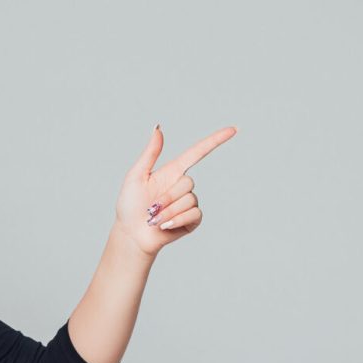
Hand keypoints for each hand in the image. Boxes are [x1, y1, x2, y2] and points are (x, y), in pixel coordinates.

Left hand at [114, 125, 235, 255]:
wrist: (132, 234)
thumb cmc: (129, 205)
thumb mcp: (136, 176)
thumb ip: (150, 153)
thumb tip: (158, 128)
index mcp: (172, 171)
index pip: (197, 153)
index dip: (215, 141)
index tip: (233, 130)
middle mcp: (182, 186)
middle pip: (188, 183)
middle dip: (167, 197)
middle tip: (151, 208)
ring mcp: (189, 203)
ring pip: (189, 200)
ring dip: (168, 212)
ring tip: (154, 219)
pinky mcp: (192, 220)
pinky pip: (193, 214)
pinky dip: (177, 220)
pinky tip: (165, 226)